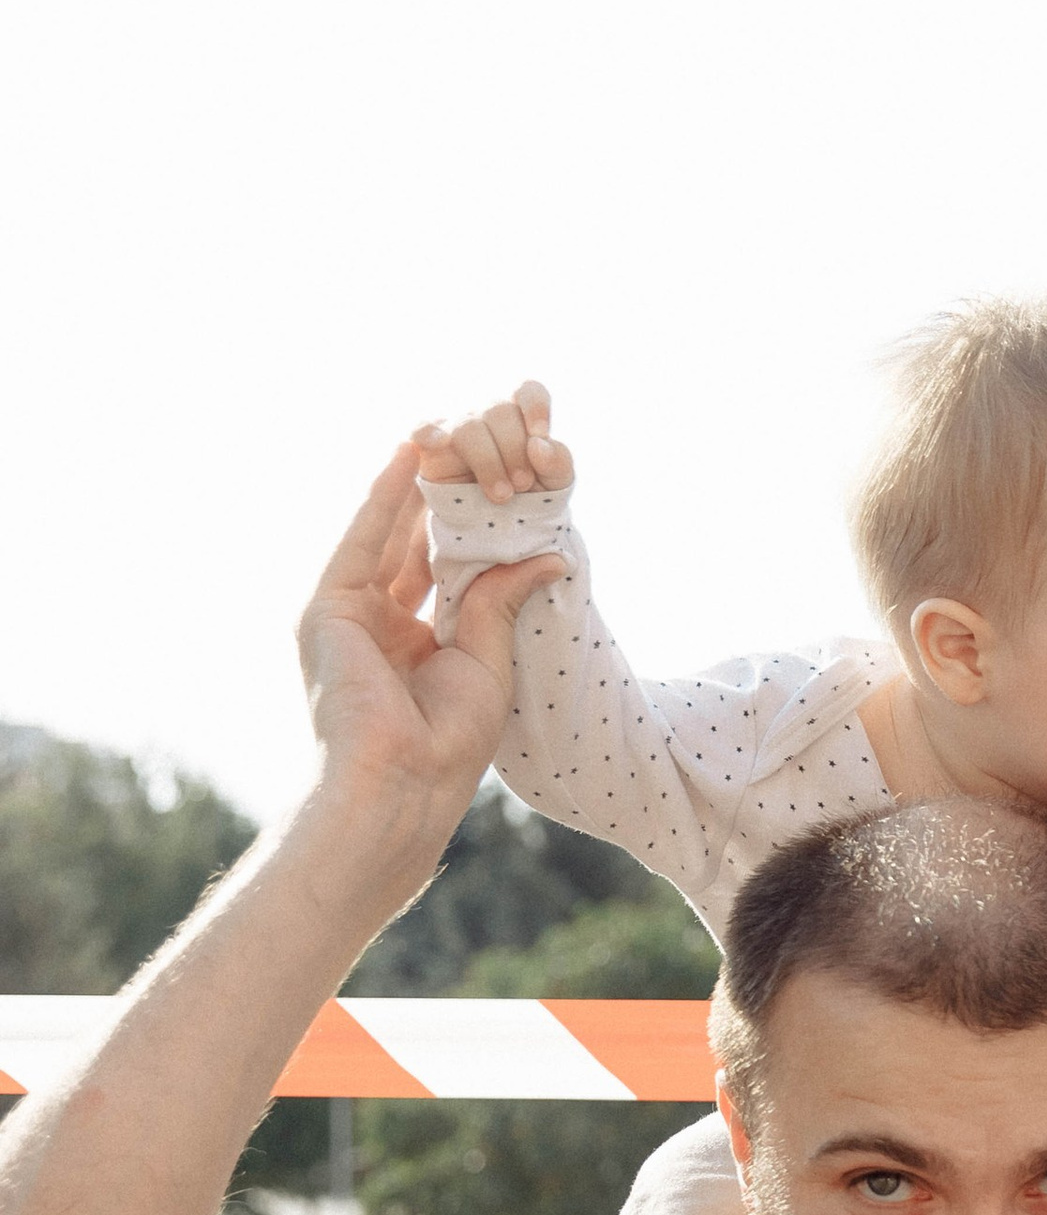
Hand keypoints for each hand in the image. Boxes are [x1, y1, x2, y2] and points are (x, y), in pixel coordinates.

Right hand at [297, 449, 564, 856]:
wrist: (399, 781)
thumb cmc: (447, 742)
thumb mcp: (487, 659)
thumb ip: (502, 599)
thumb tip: (551, 555)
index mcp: (418, 651)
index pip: (445, 578)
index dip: (468, 535)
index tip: (496, 491)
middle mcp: (380, 630)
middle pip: (412, 550)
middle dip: (438, 501)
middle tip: (467, 448)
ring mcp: (350, 619)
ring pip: (385, 538)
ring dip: (410, 486)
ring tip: (439, 434)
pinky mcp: (328, 610)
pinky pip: (360, 542)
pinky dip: (382, 499)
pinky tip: (405, 458)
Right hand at [412, 377, 573, 501]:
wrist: (505, 532)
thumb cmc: (532, 501)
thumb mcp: (556, 484)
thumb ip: (558, 462)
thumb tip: (538, 444)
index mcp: (521, 417)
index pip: (528, 391)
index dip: (535, 407)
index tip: (540, 434)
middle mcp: (487, 418)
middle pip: (499, 410)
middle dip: (514, 449)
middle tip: (523, 484)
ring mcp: (457, 431)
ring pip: (469, 428)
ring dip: (488, 462)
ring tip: (502, 495)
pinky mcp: (432, 452)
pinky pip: (421, 429)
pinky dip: (428, 432)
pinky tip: (439, 442)